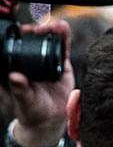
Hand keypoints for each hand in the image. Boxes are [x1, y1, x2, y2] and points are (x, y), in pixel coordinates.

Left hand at [8, 19, 73, 146]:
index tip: (22, 32)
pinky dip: (64, 37)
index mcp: (19, 69)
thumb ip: (21, 90)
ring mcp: (47, 62)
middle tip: (36, 29)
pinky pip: (63, 48)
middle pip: (34, 42)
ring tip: (52, 26)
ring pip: (48, 42)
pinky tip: (64, 27)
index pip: (17, 49)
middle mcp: (32, 63)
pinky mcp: (62, 64)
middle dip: (35, 32)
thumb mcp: (25, 101)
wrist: (51, 120)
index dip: (19, 38)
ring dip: (50, 30)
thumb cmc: (33, 111)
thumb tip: (14, 77)